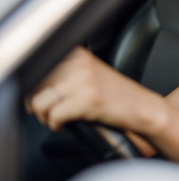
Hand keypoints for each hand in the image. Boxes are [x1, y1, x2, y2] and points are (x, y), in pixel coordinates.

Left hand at [25, 46, 167, 134]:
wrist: (143, 108)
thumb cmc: (118, 96)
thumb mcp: (90, 74)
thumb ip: (66, 73)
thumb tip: (35, 85)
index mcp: (78, 54)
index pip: (37, 70)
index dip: (38, 90)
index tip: (48, 99)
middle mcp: (80, 63)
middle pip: (34, 87)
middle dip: (39, 105)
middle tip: (54, 112)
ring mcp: (84, 80)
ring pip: (39, 103)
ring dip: (45, 117)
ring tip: (60, 119)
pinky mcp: (88, 100)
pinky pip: (54, 117)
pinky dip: (56, 126)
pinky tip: (67, 125)